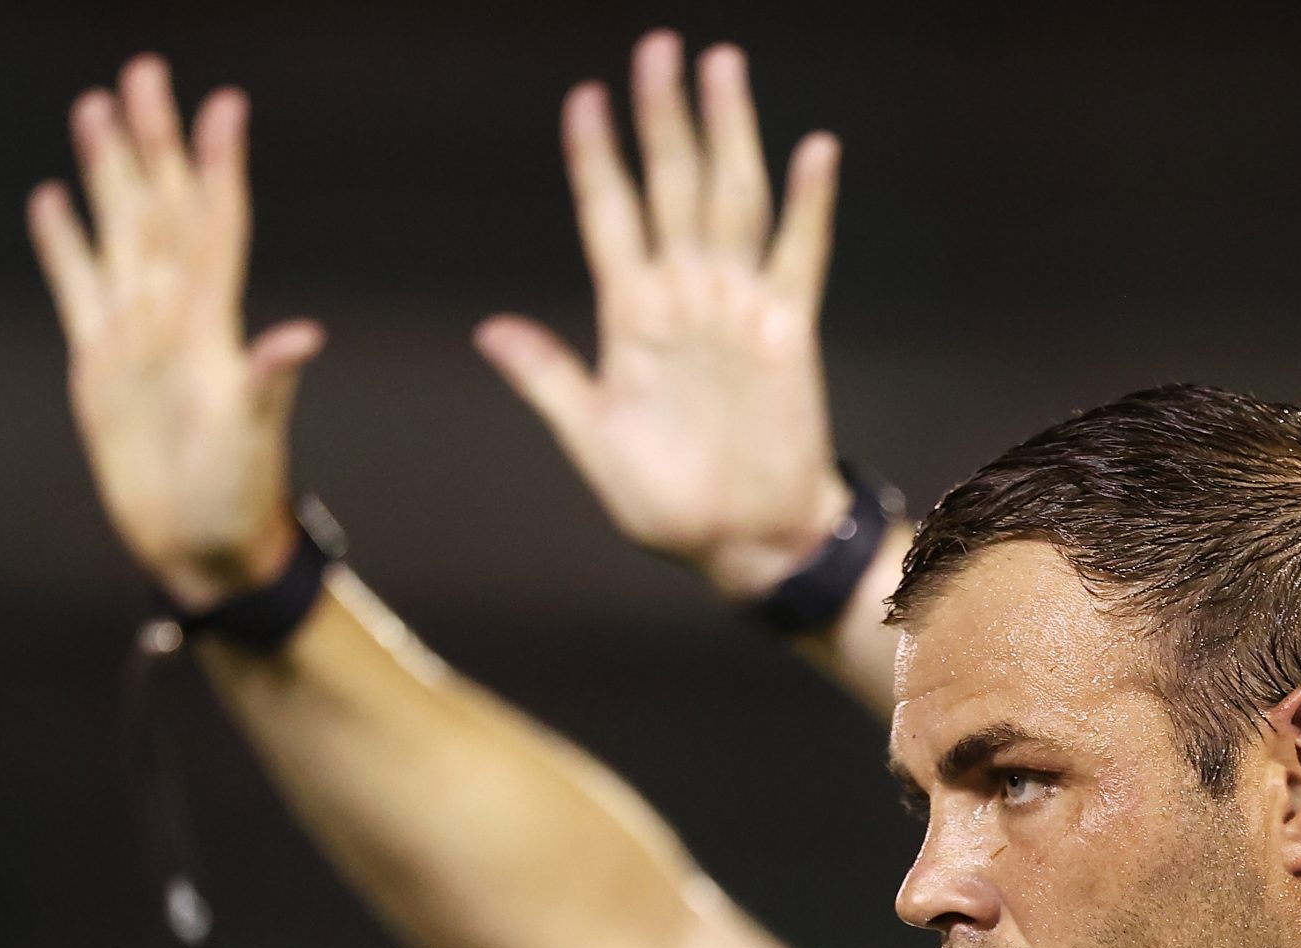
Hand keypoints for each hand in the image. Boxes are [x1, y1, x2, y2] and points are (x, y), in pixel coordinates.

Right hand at [29, 56, 321, 610]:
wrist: (202, 545)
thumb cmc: (238, 497)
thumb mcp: (254, 437)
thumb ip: (270, 382)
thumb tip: (304, 338)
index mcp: (213, 325)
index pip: (216, 225)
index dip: (218, 166)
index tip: (226, 105)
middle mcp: (175, 316)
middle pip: (160, 207)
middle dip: (154, 141)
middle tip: (145, 71)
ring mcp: (136, 334)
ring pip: (119, 232)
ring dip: (110, 171)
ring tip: (96, 107)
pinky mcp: (99, 362)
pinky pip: (77, 286)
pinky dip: (66, 244)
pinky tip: (55, 199)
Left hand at [474, 34, 848, 599]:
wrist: (745, 543)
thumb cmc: (668, 504)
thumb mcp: (593, 441)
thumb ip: (549, 379)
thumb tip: (488, 329)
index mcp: (629, 318)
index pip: (609, 216)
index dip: (597, 159)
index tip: (584, 100)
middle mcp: (684, 297)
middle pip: (671, 185)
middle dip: (664, 117)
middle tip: (661, 47)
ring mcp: (736, 307)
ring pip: (730, 199)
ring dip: (726, 134)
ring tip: (721, 69)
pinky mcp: (787, 330)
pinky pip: (798, 255)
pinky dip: (807, 206)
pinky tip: (812, 152)